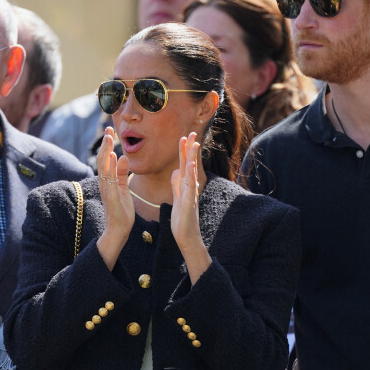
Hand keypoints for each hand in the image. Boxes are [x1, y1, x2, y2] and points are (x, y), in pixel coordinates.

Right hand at [96, 128, 133, 268]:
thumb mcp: (123, 187)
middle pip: (102, 159)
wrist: (119, 229)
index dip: (108, 144)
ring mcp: (106, 189)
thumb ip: (121, 173)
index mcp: (107, 180)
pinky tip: (111, 156)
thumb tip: (123, 157)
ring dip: (105, 150)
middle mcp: (104, 182)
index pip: (106, 158)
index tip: (111, 130)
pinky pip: (109, 179)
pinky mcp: (111, 196)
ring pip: (103, 166)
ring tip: (109, 137)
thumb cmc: (122, 210)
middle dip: (105, 143)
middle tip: (109, 128)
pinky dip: (109, 167)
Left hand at [171, 133, 210, 282]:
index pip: (183, 165)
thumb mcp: (178, 199)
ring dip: (192, 158)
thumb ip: (177, 185)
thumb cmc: (183, 220)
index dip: (184, 151)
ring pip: (191, 173)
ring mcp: (191, 194)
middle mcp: (190, 188)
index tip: (184, 137)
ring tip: (193, 143)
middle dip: (190, 148)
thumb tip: (176, 172)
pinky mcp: (189, 203)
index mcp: (185, 186)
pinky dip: (190, 175)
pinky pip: (189, 187)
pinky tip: (189, 165)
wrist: (187, 237)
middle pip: (189, 164)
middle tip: (192, 132)